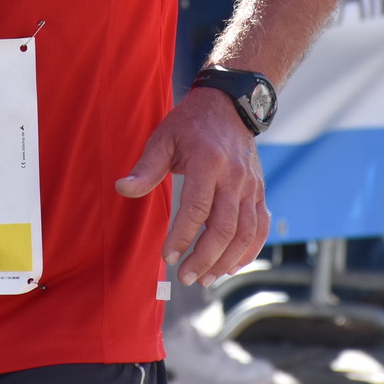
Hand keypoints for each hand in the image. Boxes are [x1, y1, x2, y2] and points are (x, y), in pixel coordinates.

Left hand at [115, 88, 268, 287]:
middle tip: (186, 277)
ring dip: (227, 261)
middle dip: (205, 258)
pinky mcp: (260, 192)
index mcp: (207, 162)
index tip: (168, 256)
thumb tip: (122, 189)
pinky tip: (232, 266)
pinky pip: (261, 227)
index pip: (197, 208)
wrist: (231, 105)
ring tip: (206, 279)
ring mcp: (251, 186)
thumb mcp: (164, 138)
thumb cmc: (191, 124)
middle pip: (224, 227)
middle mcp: (234, 177)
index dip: (182, 236)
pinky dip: (250, 250)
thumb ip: (146, 168)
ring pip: (245, 232)